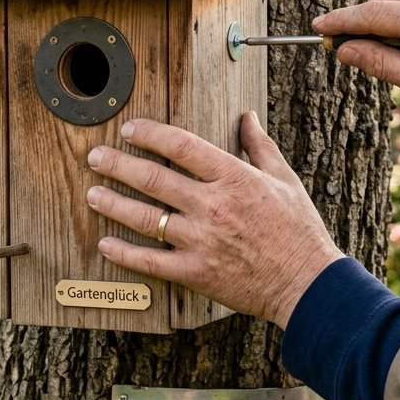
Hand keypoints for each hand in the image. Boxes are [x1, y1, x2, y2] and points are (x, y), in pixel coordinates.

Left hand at [85, 113, 342, 328]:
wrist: (308, 283)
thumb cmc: (298, 230)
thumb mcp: (284, 179)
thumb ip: (259, 146)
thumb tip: (247, 116)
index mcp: (235, 178)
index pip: (181, 146)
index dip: (150, 134)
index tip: (129, 130)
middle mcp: (214, 206)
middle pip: (153, 178)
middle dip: (117, 164)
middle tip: (95, 156)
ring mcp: (202, 241)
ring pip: (145, 218)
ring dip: (113, 203)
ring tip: (92, 194)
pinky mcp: (196, 272)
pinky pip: (150, 261)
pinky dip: (124, 252)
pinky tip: (106, 243)